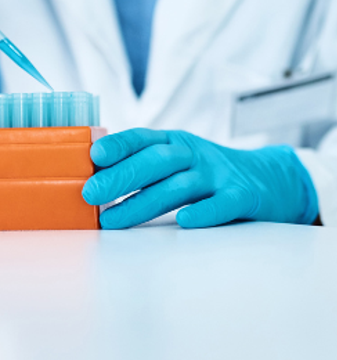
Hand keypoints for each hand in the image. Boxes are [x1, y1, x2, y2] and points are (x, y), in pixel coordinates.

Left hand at [81, 128, 318, 228]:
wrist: (269, 179)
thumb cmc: (206, 173)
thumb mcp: (175, 159)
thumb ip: (140, 165)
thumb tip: (91, 177)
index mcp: (174, 143)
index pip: (142, 138)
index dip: (118, 145)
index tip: (93, 156)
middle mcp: (194, 154)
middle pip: (156, 162)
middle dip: (121, 177)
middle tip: (91, 194)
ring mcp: (218, 175)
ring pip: (179, 186)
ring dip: (142, 203)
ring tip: (113, 220)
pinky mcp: (241, 197)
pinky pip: (222, 203)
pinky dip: (204, 211)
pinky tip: (183, 221)